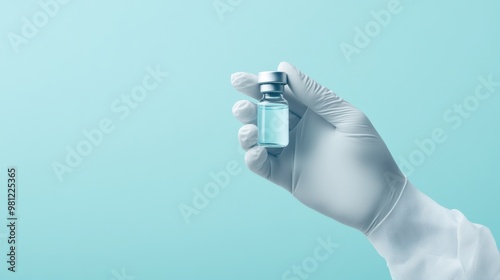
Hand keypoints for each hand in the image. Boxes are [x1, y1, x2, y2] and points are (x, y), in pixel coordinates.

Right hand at [231, 62, 406, 233]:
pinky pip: (262, 166)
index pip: (280, 94)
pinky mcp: (286, 177)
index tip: (240, 80)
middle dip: (248, 108)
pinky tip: (257, 152)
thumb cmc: (370, 154)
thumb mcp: (347, 118)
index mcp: (312, 113)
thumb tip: (284, 68)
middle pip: (264, 115)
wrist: (378, 200)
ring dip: (248, 132)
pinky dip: (253, 158)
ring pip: (258, 139)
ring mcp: (290, 154)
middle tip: (242, 107)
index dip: (258, 85)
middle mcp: (297, 131)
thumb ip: (316, 95)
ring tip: (250, 130)